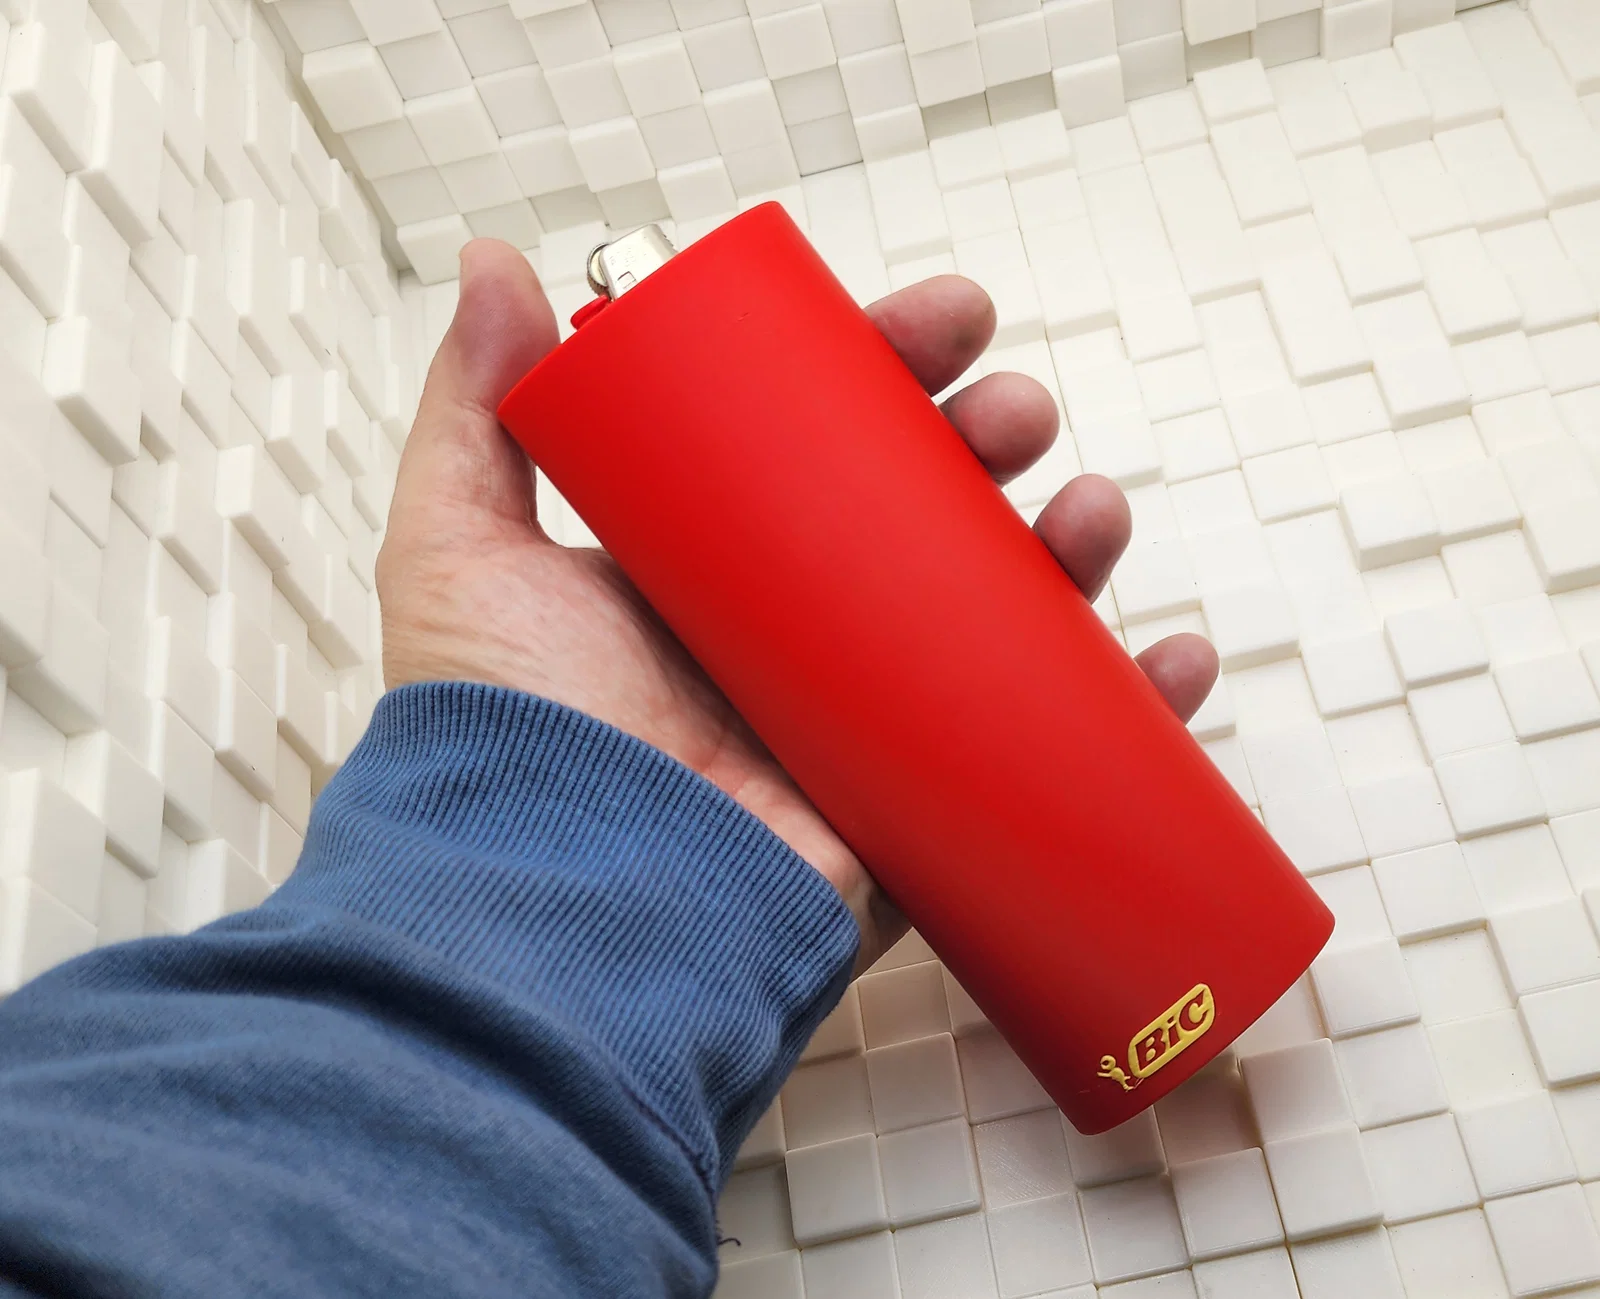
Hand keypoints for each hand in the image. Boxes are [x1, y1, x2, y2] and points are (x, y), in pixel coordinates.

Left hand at [377, 240, 1219, 971]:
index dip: (894, 376)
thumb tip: (498, 260)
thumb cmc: (501, 740)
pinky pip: (1045, 759)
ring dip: (1072, 553)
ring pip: (1000, 622)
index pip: (825, 446)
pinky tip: (1176, 660)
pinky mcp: (918, 817)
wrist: (554, 916)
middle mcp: (794, 643)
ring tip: (1093, 515)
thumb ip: (476, 410)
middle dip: (991, 448)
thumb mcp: (461, 551)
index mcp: (713, 572)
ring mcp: (864, 729)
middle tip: (1017, 415)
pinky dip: (1129, 713)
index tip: (944, 324)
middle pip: (928, 519)